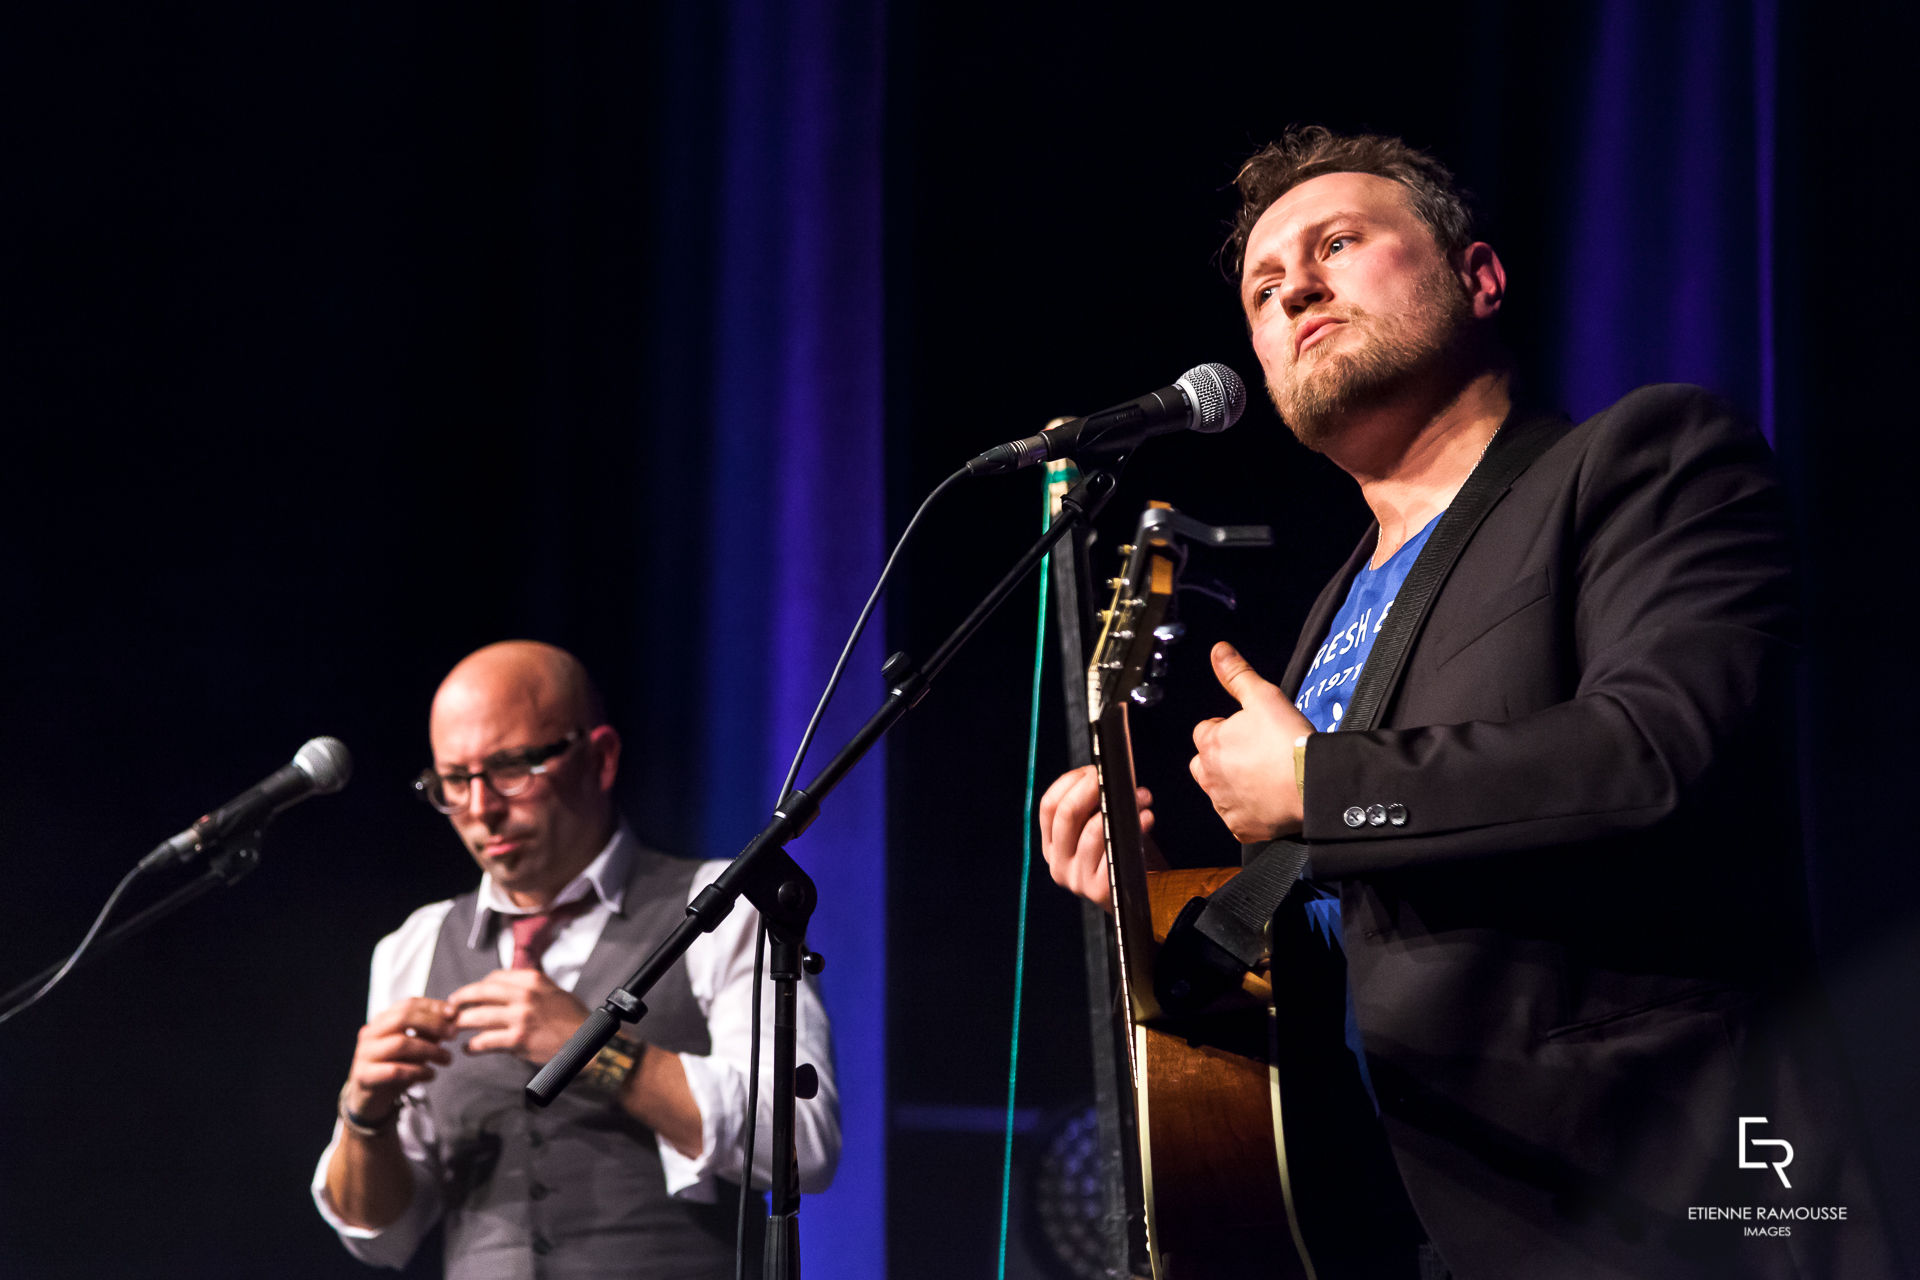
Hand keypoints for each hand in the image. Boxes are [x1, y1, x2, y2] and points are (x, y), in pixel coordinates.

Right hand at [344, 996, 454, 1120]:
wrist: (369, 1099)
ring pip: (400, 1043)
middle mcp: (370, 1033)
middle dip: (433, 1024)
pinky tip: (431, 1074)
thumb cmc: (395, 1068)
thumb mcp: (415, 1047)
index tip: (455, 1013)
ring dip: (429, 1050)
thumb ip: (429, 1033)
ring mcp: (364, 1054)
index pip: (407, 1004)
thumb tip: (453, 1017)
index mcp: (382, 1021)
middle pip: (402, 1018)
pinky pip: (394, 1071)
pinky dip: (417, 1071)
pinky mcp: (364, 1076)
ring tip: (447, 1058)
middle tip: (453, 1035)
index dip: (433, 1006)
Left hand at [447, 969, 590, 1064]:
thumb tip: (505, 987)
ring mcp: (520, 1017)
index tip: (468, 995)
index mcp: (531, 979)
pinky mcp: (518, 1039)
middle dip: (458, 1000)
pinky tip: (468, 1049)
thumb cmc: (571, 1017)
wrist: (587, 1041)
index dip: (476, 987)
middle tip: (448, 1008)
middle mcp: (523, 995)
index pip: (493, 978)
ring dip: (460, 1024)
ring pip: (477, 1017)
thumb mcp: (553, 990)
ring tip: (453, 1030)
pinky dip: (472, 1047)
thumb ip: (530, 986)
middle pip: (479, 993)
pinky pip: (485, 1042)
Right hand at [1037, 763, 1153, 911]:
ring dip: (1120, 806)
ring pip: (1091, 831)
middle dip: (1092, 788)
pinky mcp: (1100, 891)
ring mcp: (1077, 879)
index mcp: (1052, 847)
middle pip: (1065, 814)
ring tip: (1142, 796)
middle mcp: (1058, 863)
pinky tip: (1147, 818)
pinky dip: (1134, 829)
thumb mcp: (1095, 836)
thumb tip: (1108, 773)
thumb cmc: (1117, 859)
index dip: (1070, 782)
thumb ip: (1092, 810)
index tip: (1094, 770)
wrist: (1133, 904)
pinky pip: (1114, 851)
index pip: (1048, 807)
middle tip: (1115, 777)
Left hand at [1190, 642, 1311, 841]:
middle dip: (1222, 758)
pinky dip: (1249, 811)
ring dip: (1234, 783)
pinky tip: (1269, 800)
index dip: (1226, 728)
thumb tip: (1218, 650)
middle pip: (1205, 763)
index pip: (1205, 730)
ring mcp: (1224, 805)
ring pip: (1219, 790)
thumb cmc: (1289, 742)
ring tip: (1265, 776)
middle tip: (1255, 754)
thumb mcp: (1264, 697)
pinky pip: (1237, 818)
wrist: (1313, 784)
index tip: (1249, 731)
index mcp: (1211, 744)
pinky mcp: (1241, 827)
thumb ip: (1237, 674)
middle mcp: (1210, 777)